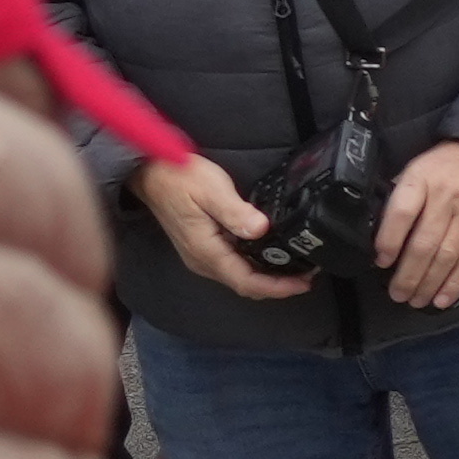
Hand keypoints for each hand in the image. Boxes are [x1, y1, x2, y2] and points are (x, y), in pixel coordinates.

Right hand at [140, 153, 312, 293]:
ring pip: (239, 277)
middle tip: (308, 276)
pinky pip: (233, 266)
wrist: (150, 172)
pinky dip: (255, 266)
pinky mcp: (203, 247)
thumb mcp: (211, 189)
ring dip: (267, 277)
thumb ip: (236, 212)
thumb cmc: (179, 177)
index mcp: (206, 251)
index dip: (277, 287)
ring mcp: (201, 256)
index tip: (303, 283)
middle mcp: (203, 261)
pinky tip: (271, 254)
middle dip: (277, 285)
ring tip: (296, 267)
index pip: (246, 281)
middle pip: (245, 284)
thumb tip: (261, 230)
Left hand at [371, 144, 458, 310]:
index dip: (389, 240)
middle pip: (424, 244)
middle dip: (407, 275)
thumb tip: (381, 224)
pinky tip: (442, 300)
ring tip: (415, 301)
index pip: (402, 212)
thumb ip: (404, 191)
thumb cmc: (454, 160)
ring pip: (446, 258)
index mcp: (424, 179)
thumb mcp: (422, 164)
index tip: (381, 261)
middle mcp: (447, 198)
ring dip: (428, 285)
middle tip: (396, 294)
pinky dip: (456, 284)